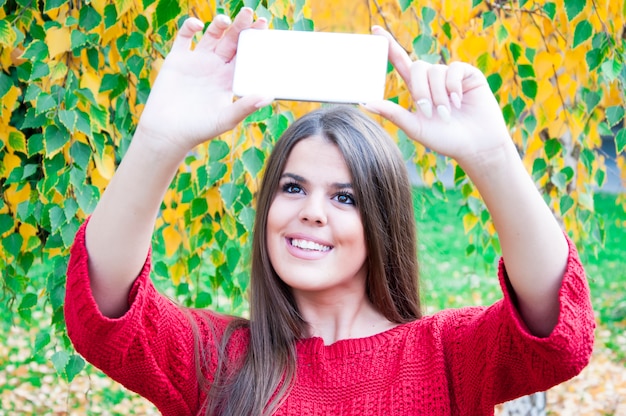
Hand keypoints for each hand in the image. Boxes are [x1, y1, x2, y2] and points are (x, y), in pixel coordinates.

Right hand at [136, 8, 270, 155]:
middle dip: (241, 27)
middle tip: (250, 13)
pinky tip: (197, 25)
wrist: (167, 133)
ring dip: (219, 25)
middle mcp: (215, 68)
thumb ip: (245, 106)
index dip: (254, 40)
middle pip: (232, 41)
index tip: (263, 27)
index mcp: (229, 79)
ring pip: (211, 36)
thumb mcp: (225, 119)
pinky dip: (189, 27)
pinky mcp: (177, 60)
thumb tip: (268, 96)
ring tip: (225, 19)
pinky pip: (184, 37)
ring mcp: (197, 62)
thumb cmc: (199, 130)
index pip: (246, 55)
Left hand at [363, 27, 512, 169]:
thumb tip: (364, 103)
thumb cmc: (445, 140)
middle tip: (429, 112)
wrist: (477, 146)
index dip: (389, 46)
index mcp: (418, 90)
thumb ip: (393, 114)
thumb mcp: (415, 127)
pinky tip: (459, 102)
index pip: (401, 63)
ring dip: (439, 95)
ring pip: (435, 71)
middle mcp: (433, 80)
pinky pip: (454, 69)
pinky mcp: (468, 74)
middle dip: (420, 90)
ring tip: (447, 114)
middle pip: (417, 67)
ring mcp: (451, 76)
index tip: (375, 30)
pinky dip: (453, 87)